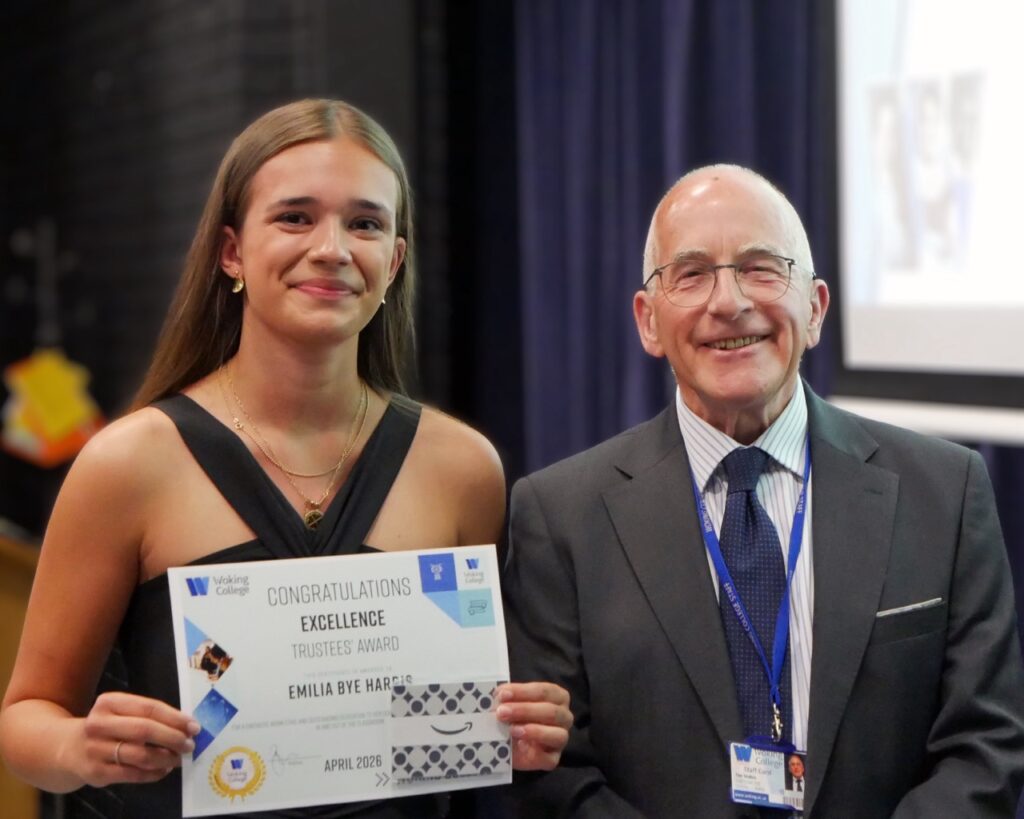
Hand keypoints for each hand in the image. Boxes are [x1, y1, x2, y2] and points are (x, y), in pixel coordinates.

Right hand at [74, 692, 199, 786]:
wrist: (67, 747)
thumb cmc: (107, 726)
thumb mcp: (121, 712)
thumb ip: (148, 716)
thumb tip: (186, 726)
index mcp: (109, 702)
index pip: (149, 708)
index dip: (175, 718)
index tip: (193, 726)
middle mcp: (99, 724)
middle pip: (145, 730)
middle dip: (173, 738)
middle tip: (189, 745)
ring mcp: (95, 749)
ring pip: (140, 755)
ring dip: (166, 758)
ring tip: (179, 758)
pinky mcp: (95, 772)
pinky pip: (132, 774)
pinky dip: (153, 773)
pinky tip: (163, 769)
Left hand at [495, 682, 571, 770]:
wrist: (509, 744)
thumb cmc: (514, 717)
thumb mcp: (510, 704)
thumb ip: (507, 699)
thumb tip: (497, 695)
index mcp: (556, 696)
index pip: (544, 691)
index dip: (522, 691)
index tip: (502, 694)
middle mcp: (564, 716)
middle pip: (550, 711)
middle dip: (524, 710)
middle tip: (501, 712)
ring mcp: (561, 738)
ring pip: (557, 734)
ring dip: (533, 731)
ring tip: (512, 730)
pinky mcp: (553, 759)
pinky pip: (550, 758)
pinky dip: (536, 753)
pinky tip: (521, 746)